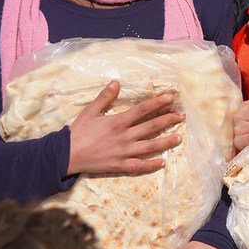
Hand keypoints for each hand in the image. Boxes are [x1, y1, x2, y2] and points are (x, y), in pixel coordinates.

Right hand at [67, 81, 184, 175]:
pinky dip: (152, 164)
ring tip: (179, 138)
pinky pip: (140, 166)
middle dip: (168, 120)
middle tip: (182, 116)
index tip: (171, 98)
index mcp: (118, 122)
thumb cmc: (78, 132)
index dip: (158, 103)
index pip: (142, 110)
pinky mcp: (120, 165)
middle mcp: (125, 136)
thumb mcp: (90, 111)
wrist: (67, 155)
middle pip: (151, 127)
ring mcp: (124, 152)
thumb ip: (104, 97)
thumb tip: (116, 82)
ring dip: (166, 142)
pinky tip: (163, 162)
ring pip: (150, 147)